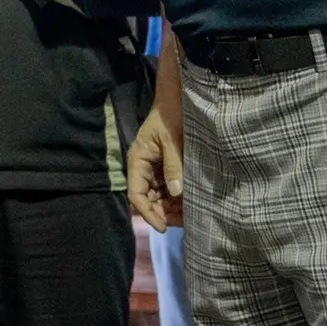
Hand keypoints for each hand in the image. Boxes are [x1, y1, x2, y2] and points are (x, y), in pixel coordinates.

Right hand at [127, 109, 184, 231]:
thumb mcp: (172, 141)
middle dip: (162, 213)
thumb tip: (176, 192)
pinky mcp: (165, 167)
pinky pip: (168, 188)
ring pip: (158, 196)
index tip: (164, 226)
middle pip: (147, 198)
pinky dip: (177, 198)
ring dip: (170, 207)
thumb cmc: (171, 117)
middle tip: (183, 223)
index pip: (136, 194)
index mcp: (137, 161)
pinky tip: (190, 203)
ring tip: (189, 216)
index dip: (148, 212)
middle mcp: (142, 168)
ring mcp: (154, 168)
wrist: (177, 100)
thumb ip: (173, 166)